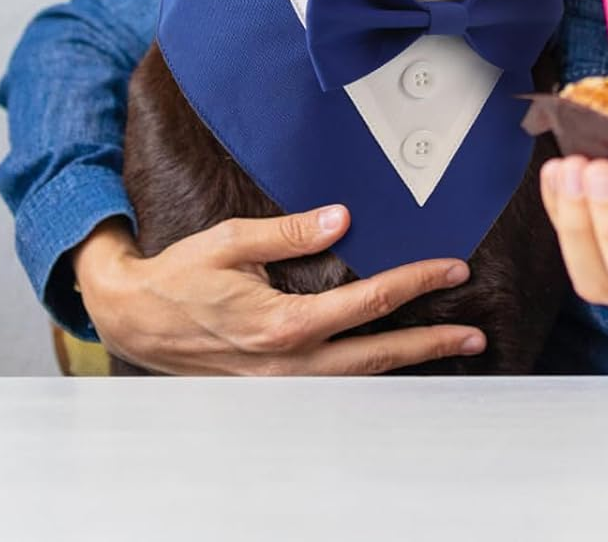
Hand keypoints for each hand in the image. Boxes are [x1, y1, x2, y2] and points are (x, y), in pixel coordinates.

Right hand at [72, 207, 484, 374]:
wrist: (134, 318)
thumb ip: (290, 231)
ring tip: (452, 349)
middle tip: (474, 332)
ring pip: (359, 378)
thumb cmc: (181, 275)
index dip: (416, 283)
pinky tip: (397, 363)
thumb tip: (343, 219)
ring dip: (407, 364)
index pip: (368, 303)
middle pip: (376, 355)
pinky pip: (334, 385)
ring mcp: (281, 384)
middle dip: (430, 342)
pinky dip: (371, 375)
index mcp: (282, 323)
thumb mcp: (231, 240)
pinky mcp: (273, 387)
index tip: (452, 270)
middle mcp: (287, 364)